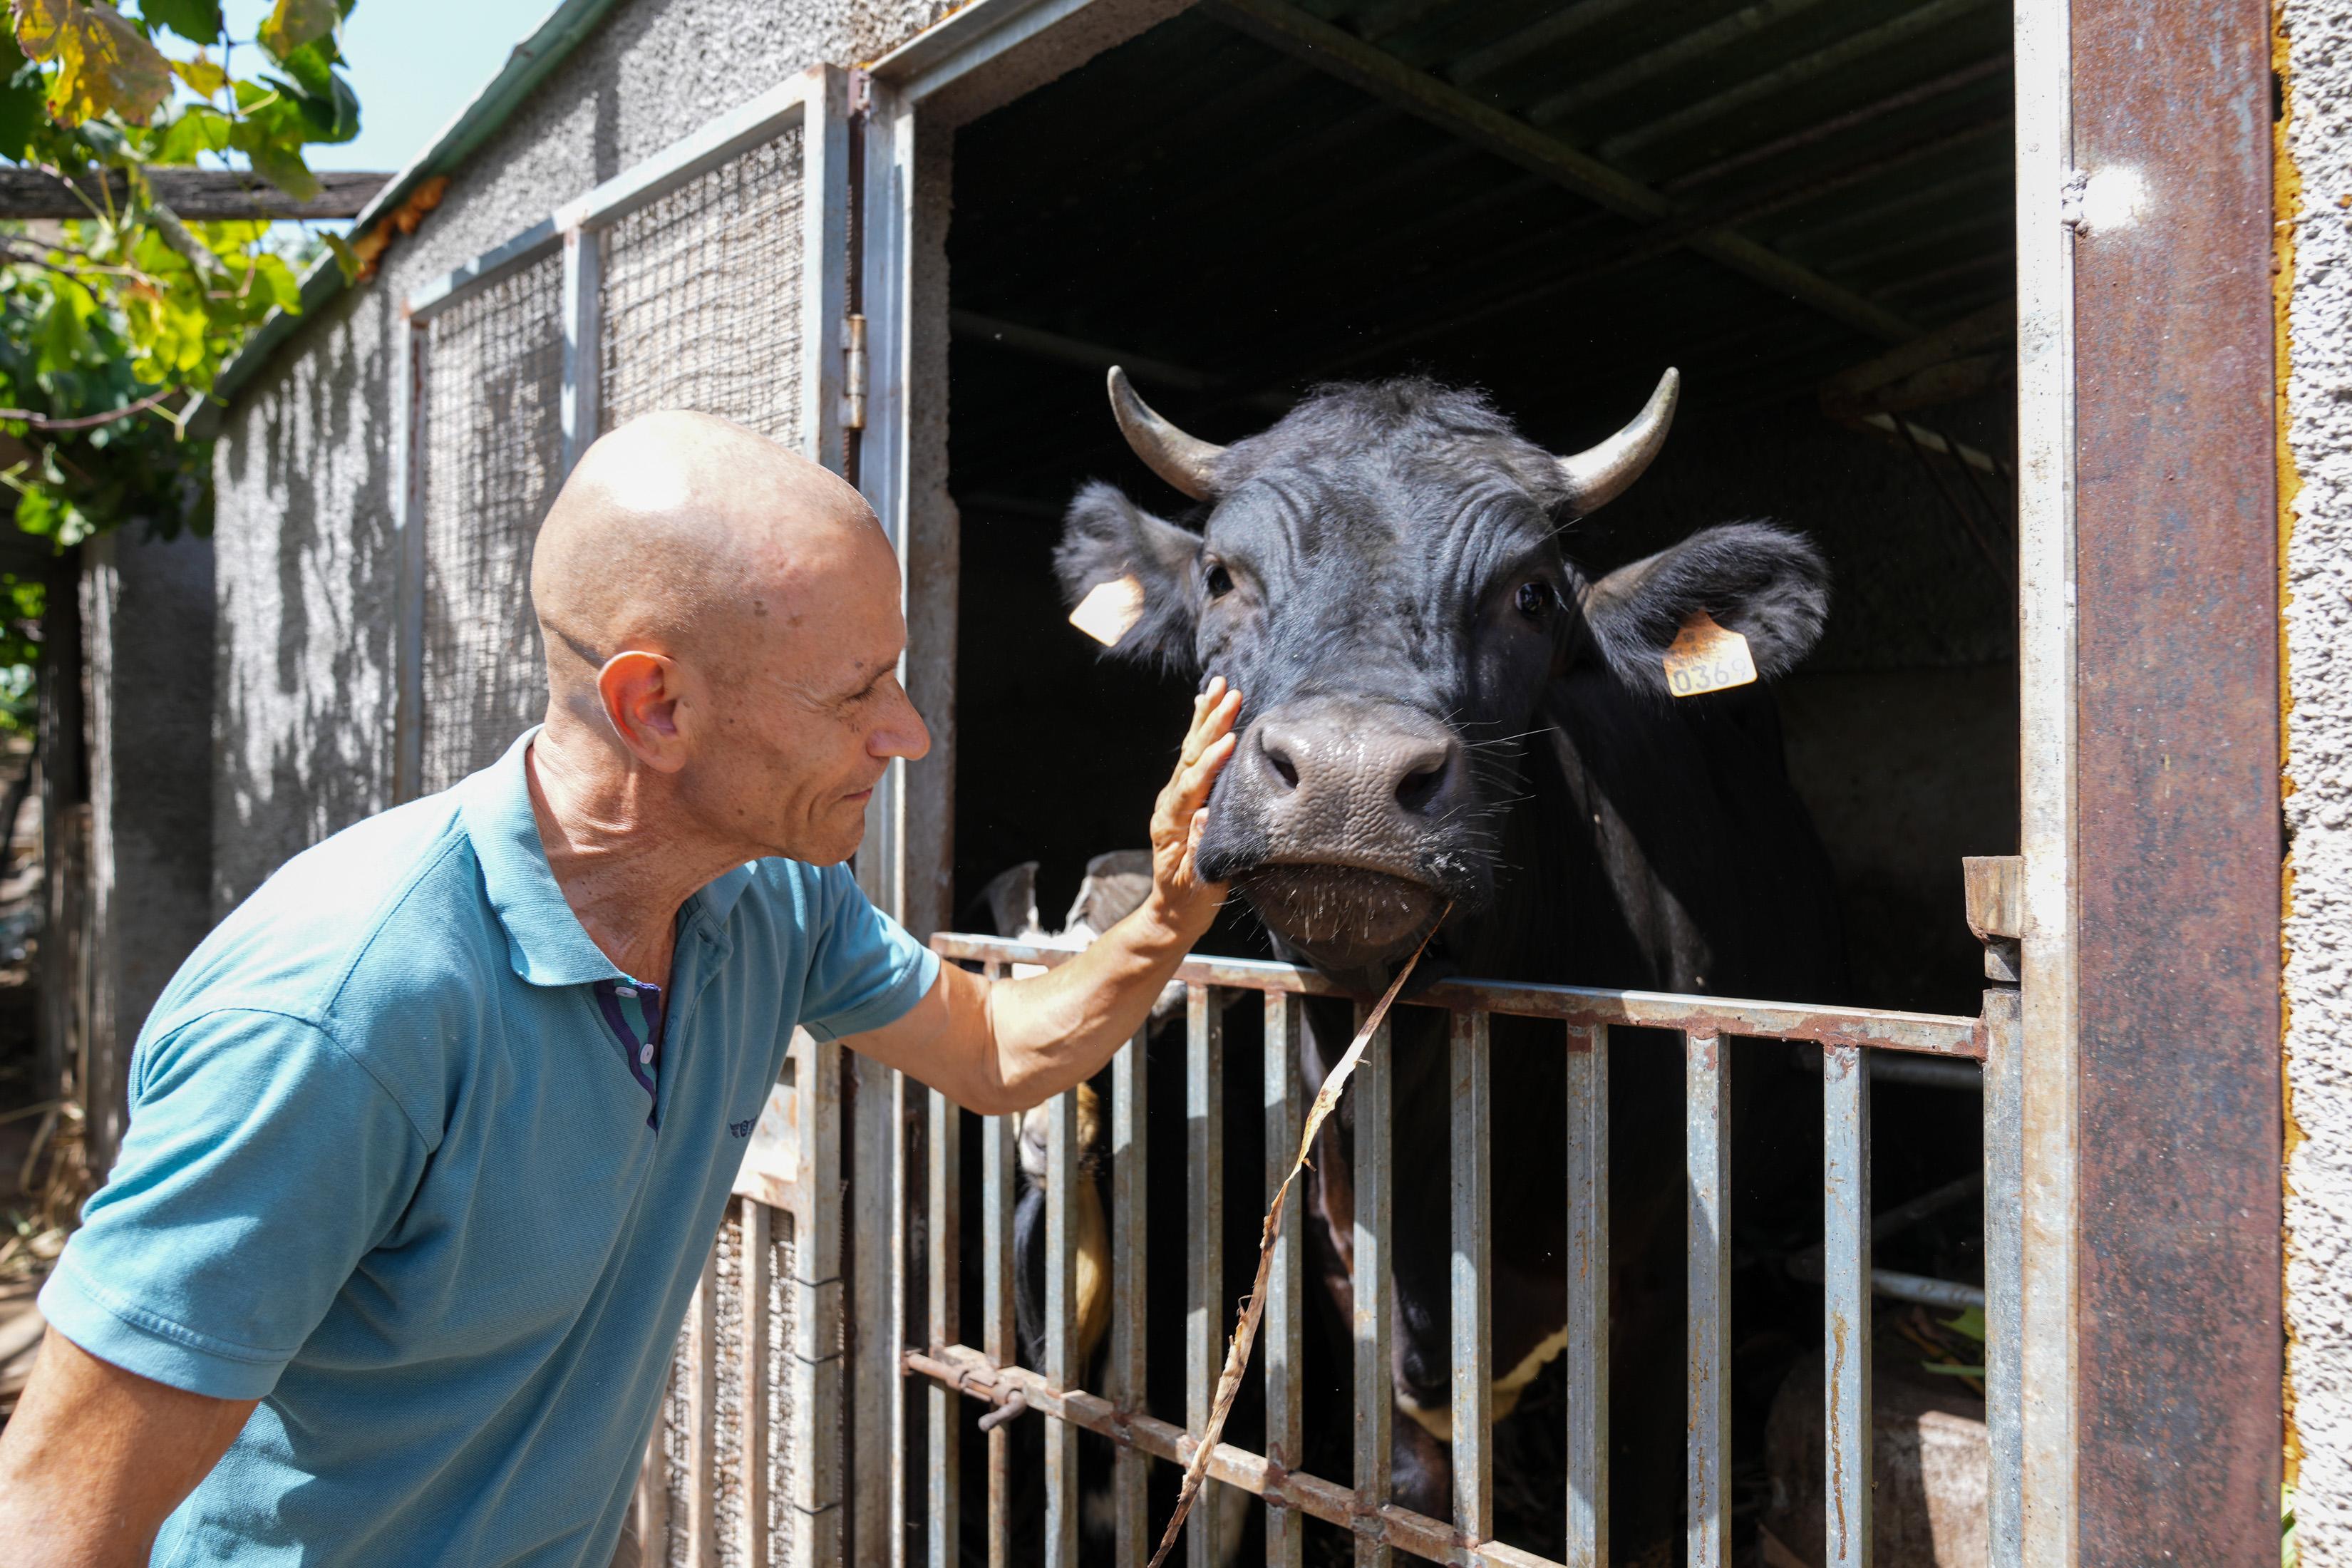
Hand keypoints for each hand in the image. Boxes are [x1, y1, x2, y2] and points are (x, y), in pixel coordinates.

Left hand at [1145, 675, 1242, 945]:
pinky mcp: (1184, 794)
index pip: (1192, 788)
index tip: (1230, 740)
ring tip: (1220, 685)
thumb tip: (1204, 815)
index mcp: (1171, 826)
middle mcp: (1169, 804)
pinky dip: (1199, 727)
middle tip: (1230, 693)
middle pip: (1190, 758)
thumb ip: (1199, 851)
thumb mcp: (1198, 885)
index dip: (1211, 764)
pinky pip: (1192, 755)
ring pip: (1190, 750)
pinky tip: (1204, 702)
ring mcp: (1175, 797)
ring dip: (1206, 717)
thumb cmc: (1189, 902)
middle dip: (1211, 724)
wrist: (1172, 911)